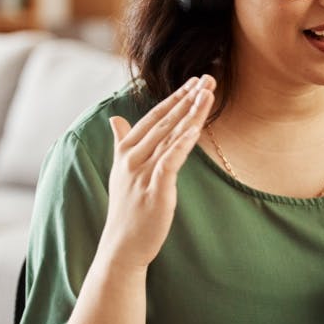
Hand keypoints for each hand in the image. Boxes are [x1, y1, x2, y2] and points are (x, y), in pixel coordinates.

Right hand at [99, 75, 214, 272]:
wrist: (122, 245)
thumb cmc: (126, 208)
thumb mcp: (120, 171)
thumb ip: (120, 142)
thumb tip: (114, 118)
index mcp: (126, 150)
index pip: (154, 117)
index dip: (175, 98)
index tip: (193, 82)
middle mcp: (132, 157)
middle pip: (165, 121)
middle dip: (188, 99)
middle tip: (209, 78)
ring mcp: (143, 173)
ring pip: (170, 136)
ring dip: (191, 113)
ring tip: (208, 93)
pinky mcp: (155, 190)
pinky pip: (170, 161)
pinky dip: (182, 143)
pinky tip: (194, 129)